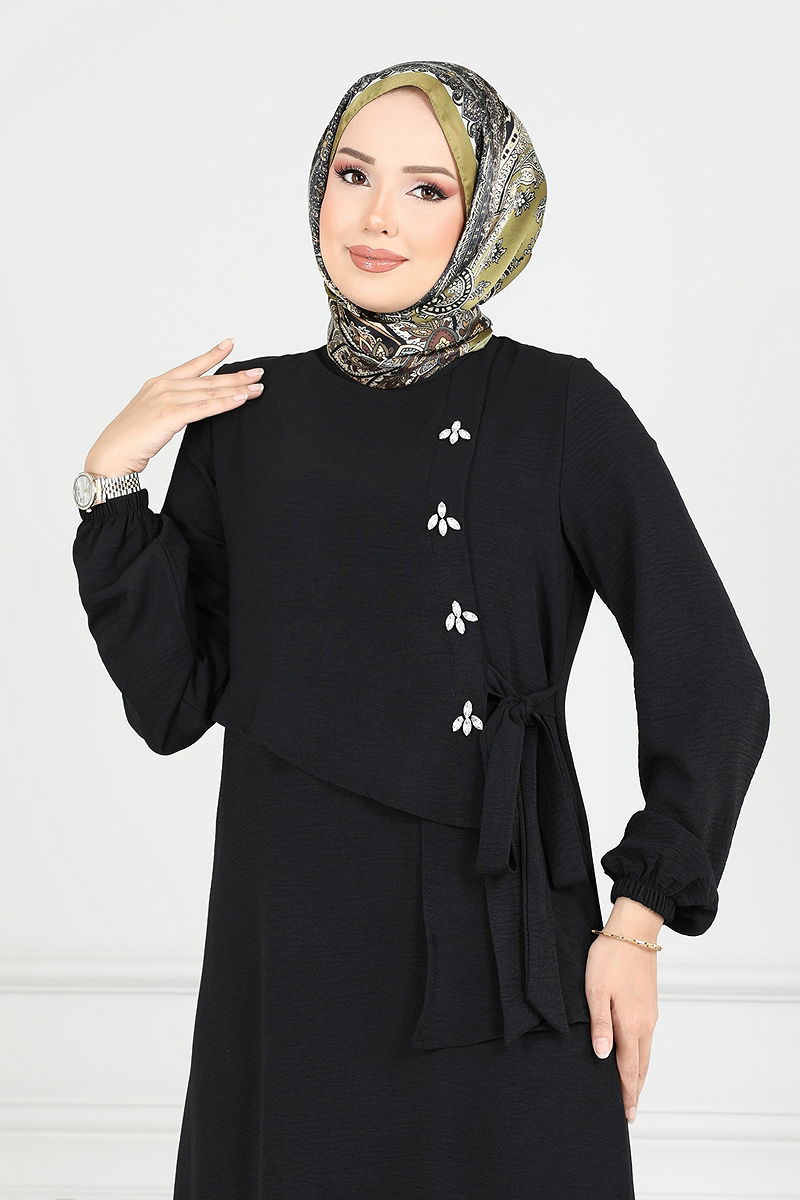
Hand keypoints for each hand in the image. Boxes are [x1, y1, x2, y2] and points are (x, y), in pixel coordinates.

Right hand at [83, 337, 264, 476]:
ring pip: (209, 392)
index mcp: (158, 383)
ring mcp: (166, 398)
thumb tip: (193, 409)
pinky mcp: (170, 415)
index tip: (231, 343)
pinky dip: (224, 403)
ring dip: (236, 389)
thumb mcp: (153, 416)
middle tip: (259, 372)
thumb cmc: (131, 441)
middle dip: (236, 376)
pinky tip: (241, 399)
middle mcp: (163, 386)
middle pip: (207, 379)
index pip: (192, 366)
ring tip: (258, 387)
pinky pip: (204, 408)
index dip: (213, 355)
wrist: (111, 455)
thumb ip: (172, 408)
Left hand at [585, 899, 661, 1124]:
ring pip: (646, 1052)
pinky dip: (641, 1055)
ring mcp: (650, 1014)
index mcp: (631, 1024)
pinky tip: (634, 1055)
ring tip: (631, 1090)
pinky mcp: (649, 1003)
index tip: (626, 1114)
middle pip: (641, 1066)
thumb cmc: (610, 957)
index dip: (627, 1092)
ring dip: (639, 1074)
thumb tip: (602, 1056)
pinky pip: (647, 1039)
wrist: (634, 931)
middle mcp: (645, 1023)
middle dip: (635, 1089)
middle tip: (630, 1111)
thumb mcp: (595, 990)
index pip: (629, 1068)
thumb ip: (600, 1025)